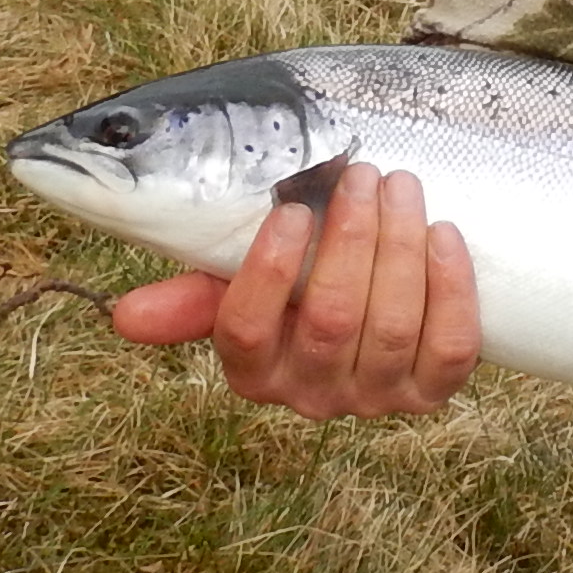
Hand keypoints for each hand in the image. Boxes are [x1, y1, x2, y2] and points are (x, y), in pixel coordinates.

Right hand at [104, 164, 480, 420]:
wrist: (379, 308)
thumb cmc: (300, 283)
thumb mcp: (243, 283)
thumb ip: (193, 293)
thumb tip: (122, 316)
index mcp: (251, 367)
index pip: (244, 330)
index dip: (267, 272)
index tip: (292, 211)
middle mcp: (309, 393)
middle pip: (328, 320)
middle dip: (350, 239)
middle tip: (362, 174)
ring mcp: (375, 398)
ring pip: (389, 326)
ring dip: (399, 247)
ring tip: (401, 186)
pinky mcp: (432, 393)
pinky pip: (450, 347)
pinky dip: (449, 288)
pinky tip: (443, 234)